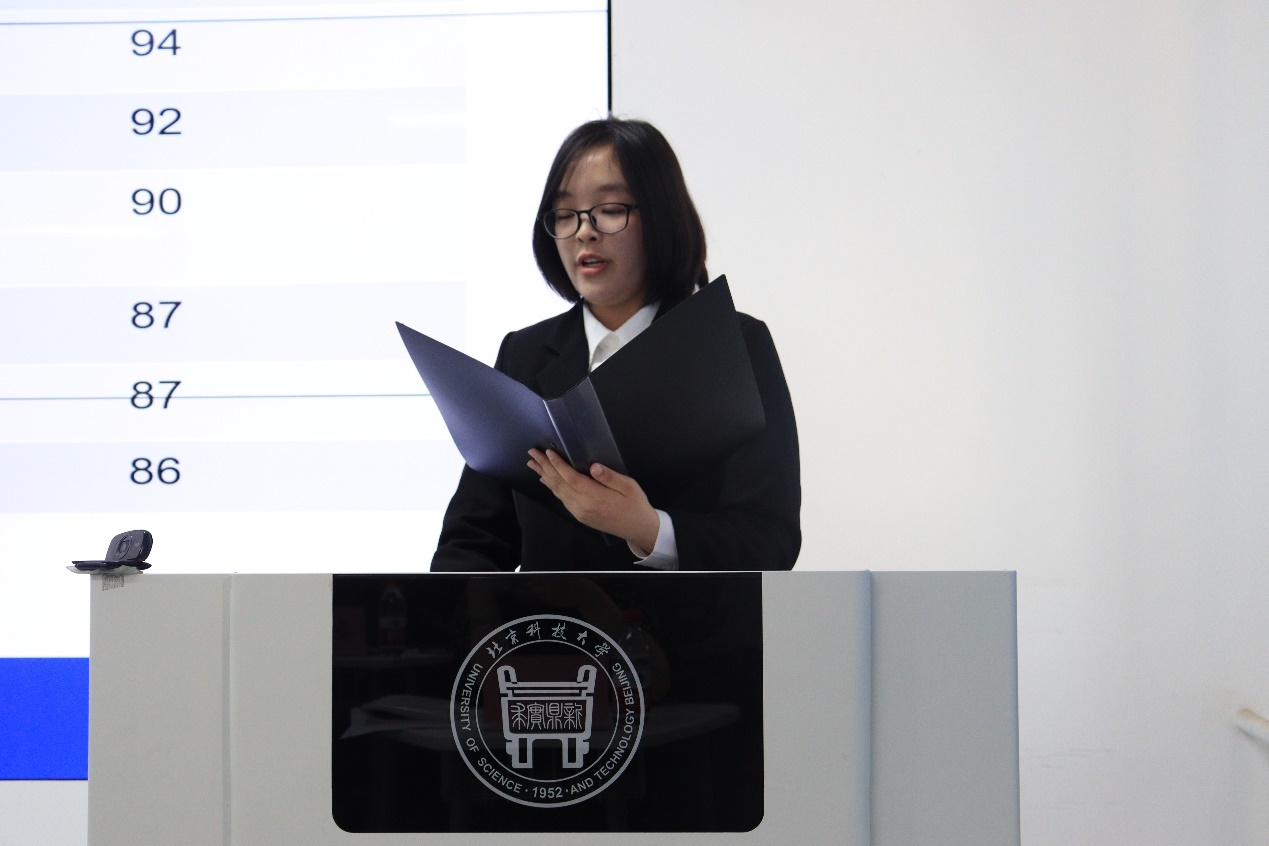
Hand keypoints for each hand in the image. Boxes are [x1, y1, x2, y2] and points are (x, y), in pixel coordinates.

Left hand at [527, 449, 659, 552]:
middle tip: (532, 454)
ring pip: (558, 492)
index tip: (548, 452)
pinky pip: (562, 499)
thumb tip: (593, 467)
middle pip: (559, 483)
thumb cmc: (636, 505)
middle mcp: (583, 506)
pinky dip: (552, 488)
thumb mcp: (629, 487)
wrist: (638, 529)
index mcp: (595, 497)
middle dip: (545, 467)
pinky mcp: (580, 516)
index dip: (558, 465)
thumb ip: (610, 477)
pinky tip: (546, 480)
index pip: (571, 478)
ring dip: (544, 476)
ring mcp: (580, 512)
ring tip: (533, 465)